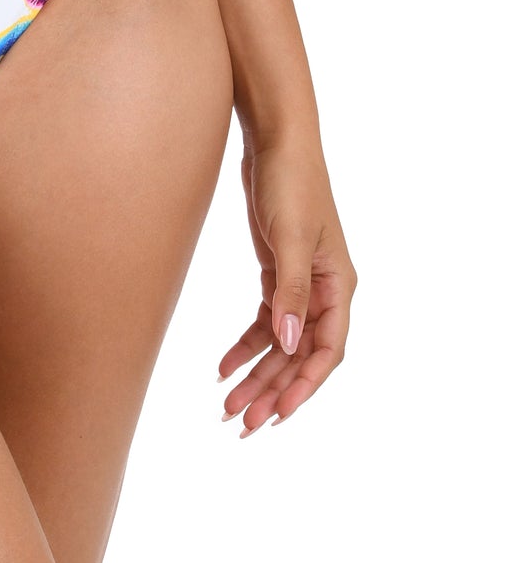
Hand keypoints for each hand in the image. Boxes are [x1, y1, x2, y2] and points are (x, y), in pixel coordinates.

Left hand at [219, 133, 355, 434]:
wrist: (275, 140)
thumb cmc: (290, 182)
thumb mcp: (289, 237)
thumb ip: (289, 291)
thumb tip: (289, 342)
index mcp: (338, 286)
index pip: (327, 351)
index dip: (304, 387)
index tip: (278, 416)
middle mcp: (323, 290)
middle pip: (300, 354)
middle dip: (273, 390)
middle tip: (242, 422)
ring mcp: (299, 283)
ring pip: (281, 343)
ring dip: (257, 374)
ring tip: (228, 405)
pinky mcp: (276, 271)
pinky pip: (265, 321)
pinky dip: (246, 345)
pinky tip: (223, 366)